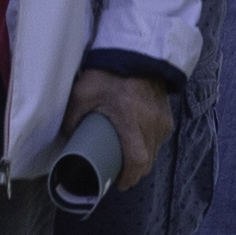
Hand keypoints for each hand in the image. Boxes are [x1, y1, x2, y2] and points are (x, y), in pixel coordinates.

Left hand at [63, 65, 177, 192]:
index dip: (127, 178)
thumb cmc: (109, 73)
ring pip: (155, 150)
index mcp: (133, 125)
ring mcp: (163, 120)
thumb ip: (73, 118)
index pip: (137, 163)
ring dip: (142, 157)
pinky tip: (136, 138)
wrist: (135, 51)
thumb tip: (68, 138)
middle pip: (147, 161)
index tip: (117, 183)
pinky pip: (159, 137)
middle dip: (133, 170)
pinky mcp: (167, 114)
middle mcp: (153, 126)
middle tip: (117, 170)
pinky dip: (149, 142)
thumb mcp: (83, 94)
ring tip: (125, 154)